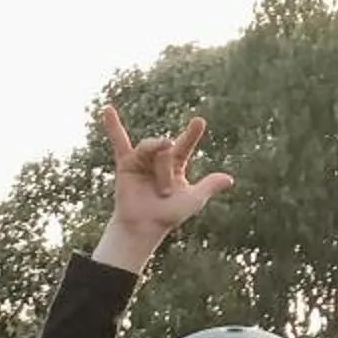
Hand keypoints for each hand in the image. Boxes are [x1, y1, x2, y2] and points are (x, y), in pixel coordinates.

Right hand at [91, 106, 232, 274]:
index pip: (185, 146)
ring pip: (150, 148)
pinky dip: (112, 126)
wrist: (143, 227)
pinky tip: (107, 110)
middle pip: (166, 151)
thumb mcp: (193, 200)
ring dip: (154, 165)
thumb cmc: (168, 215)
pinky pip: (119, 142)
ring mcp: (142, 159)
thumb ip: (209, 186)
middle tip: (164, 193)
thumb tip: (229, 180)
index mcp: (175, 165)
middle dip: (166, 172)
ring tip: (158, 186)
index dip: (192, 134)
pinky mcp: (126, 164)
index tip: (199, 121)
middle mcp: (159, 159)